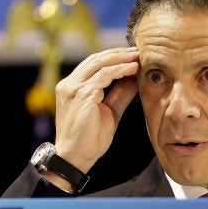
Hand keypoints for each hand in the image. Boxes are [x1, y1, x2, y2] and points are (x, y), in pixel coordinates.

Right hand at [53, 47, 139, 172]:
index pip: (93, 64)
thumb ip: (120, 94)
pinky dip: (120, 70)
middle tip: (137, 51)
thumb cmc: (89, 138)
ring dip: (121, 58)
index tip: (131, 56)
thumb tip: (134, 79)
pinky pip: (104, 76)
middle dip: (118, 53)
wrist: (75, 157)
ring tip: (138, 57)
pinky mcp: (82, 95)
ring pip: (99, 63)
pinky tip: (133, 69)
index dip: (113, 57)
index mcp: (72, 87)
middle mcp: (69, 84)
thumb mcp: (109, 111)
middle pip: (95, 59)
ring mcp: (74, 89)